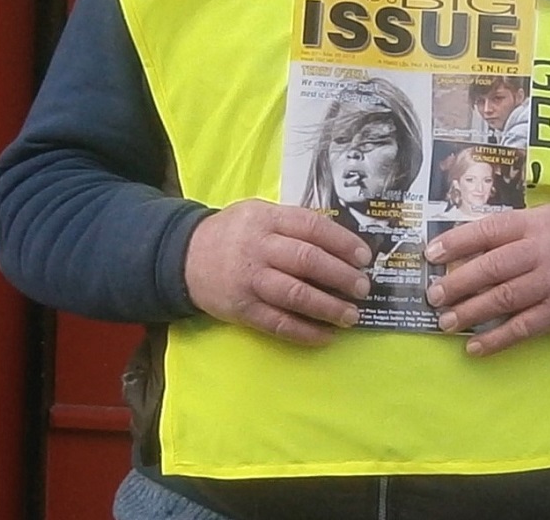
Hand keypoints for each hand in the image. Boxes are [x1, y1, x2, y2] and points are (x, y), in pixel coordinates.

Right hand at [184, 199, 371, 345]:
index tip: (364, 256)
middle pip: (307, 261)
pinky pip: (278, 323)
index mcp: (267, 219)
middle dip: (341, 276)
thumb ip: (294, 223)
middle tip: (363, 288)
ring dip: (328, 308)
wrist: (185, 257)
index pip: (312, 227)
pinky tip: (326, 335)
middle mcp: (259, 248)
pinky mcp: (242, 310)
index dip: (342, 242)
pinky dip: (304, 332)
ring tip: (351, 316)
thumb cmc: (235, 233)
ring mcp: (250, 281)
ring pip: (295, 295)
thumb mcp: (261, 213)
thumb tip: (340, 242)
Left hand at [425, 205, 549, 356]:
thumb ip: (508, 228)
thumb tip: (461, 244)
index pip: (488, 230)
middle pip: (493, 267)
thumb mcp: (543, 219)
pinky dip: (496, 339)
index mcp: (532, 224)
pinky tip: (474, 347)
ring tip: (446, 321)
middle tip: (434, 295)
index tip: (431, 254)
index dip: (457, 242)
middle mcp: (540, 252)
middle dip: (459, 282)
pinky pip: (522, 328)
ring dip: (471, 312)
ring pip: (504, 299)